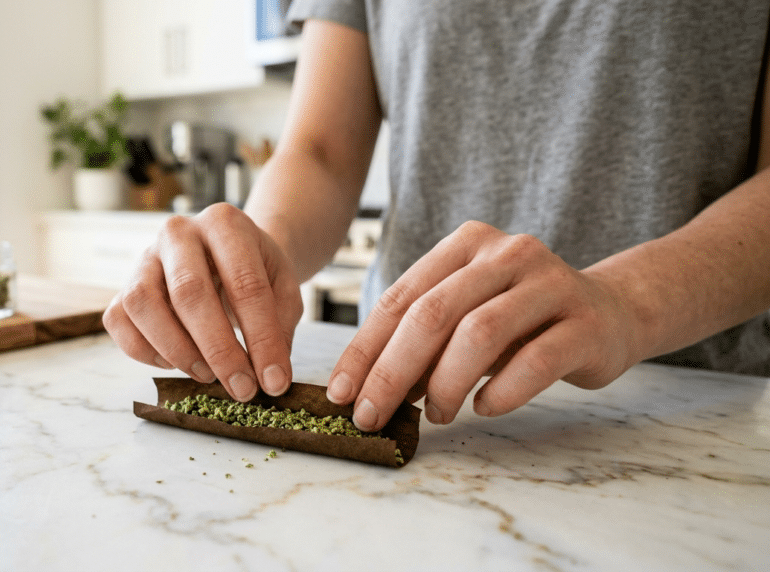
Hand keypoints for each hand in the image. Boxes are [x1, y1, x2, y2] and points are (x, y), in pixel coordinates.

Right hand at [103, 203, 303, 401]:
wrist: (228, 253)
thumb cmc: (255, 272)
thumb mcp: (283, 289)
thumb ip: (279, 328)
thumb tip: (270, 378)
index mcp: (225, 223)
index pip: (245, 284)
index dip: (262, 338)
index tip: (273, 380)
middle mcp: (178, 232)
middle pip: (189, 292)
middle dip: (219, 349)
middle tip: (241, 388)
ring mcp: (144, 257)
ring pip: (143, 303)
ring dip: (176, 350)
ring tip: (207, 374)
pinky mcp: (122, 285)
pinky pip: (119, 320)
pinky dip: (144, 351)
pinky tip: (175, 363)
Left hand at [326, 221, 643, 430]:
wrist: (610, 312)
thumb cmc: (521, 320)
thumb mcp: (466, 316)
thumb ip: (422, 341)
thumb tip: (366, 390)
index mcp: (466, 245)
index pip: (401, 298)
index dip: (365, 349)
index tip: (342, 392)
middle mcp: (507, 254)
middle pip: (433, 314)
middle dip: (393, 371)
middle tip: (373, 414)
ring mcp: (550, 283)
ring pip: (480, 334)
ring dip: (446, 384)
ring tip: (436, 414)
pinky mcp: (585, 323)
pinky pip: (535, 361)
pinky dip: (501, 391)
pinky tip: (484, 407)